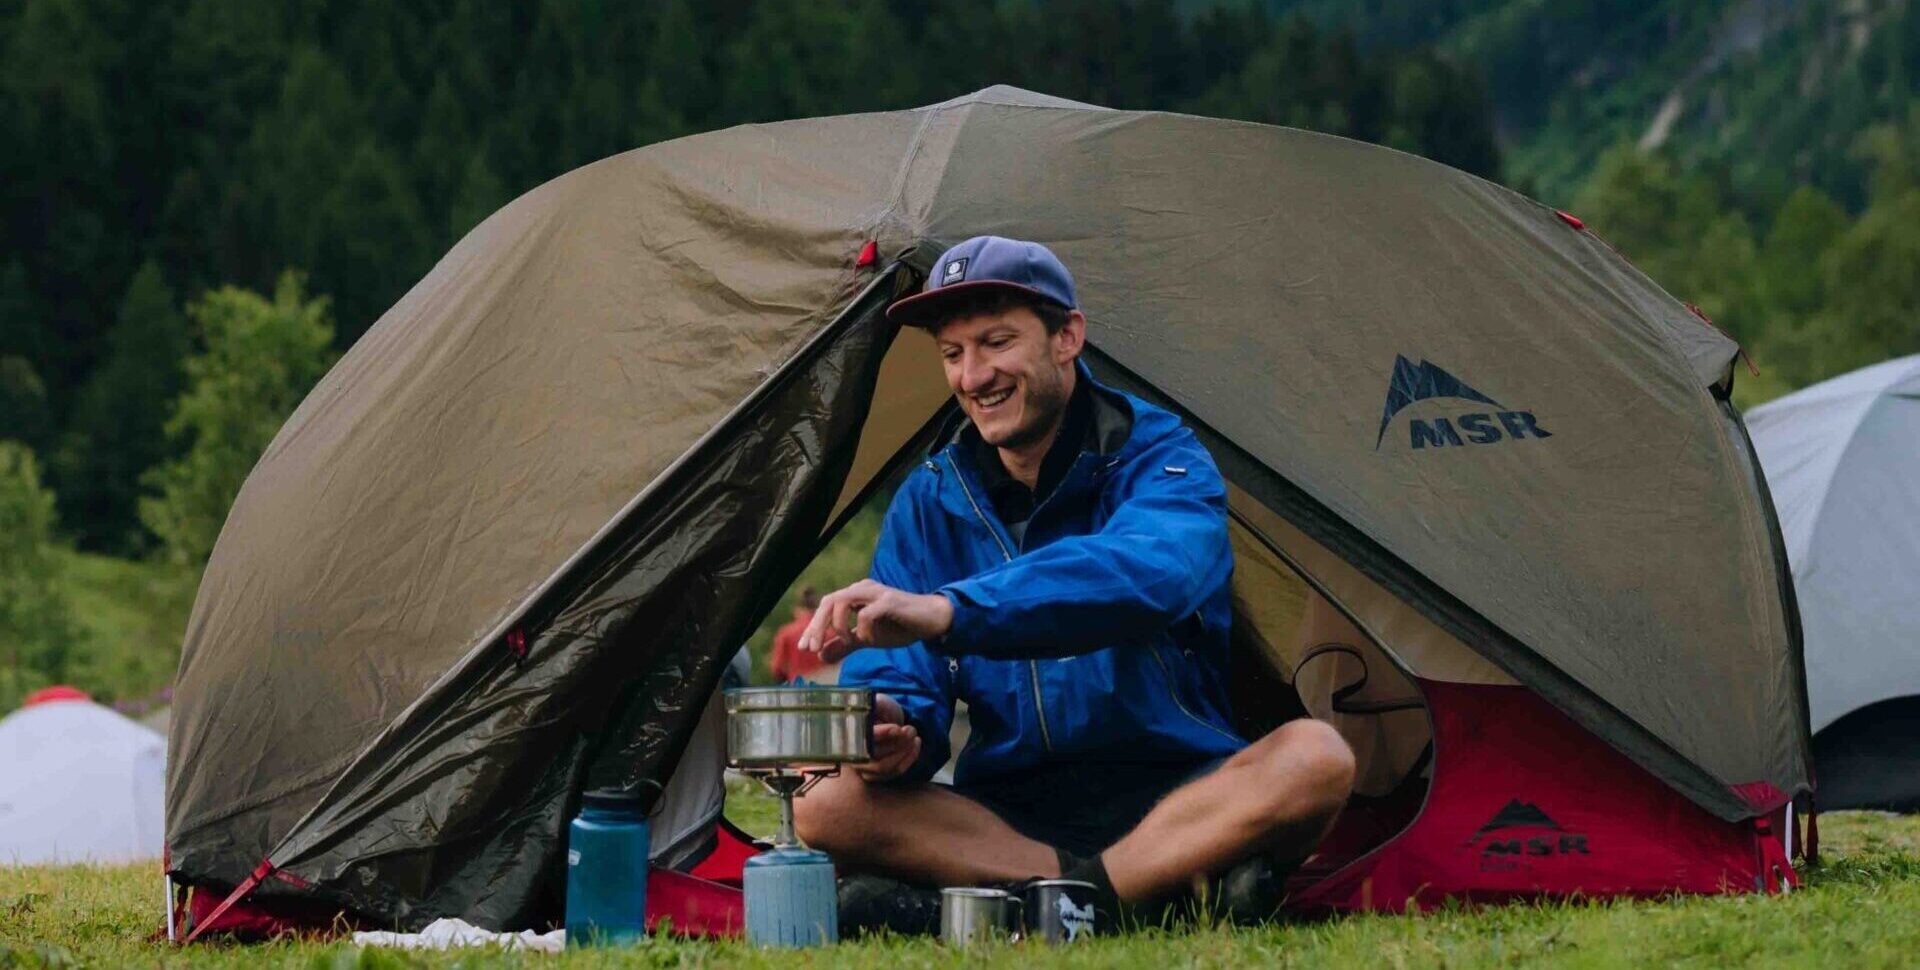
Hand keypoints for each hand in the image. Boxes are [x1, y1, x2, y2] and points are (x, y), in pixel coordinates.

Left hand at [796, 579, 954, 662]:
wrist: (931, 621)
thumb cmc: (900, 626)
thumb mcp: (867, 638)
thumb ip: (845, 644)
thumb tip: (821, 655)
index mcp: (855, 595)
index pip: (826, 606)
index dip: (812, 626)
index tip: (804, 648)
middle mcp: (862, 589)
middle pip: (829, 601)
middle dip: (817, 626)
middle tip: (812, 648)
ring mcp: (876, 593)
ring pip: (842, 601)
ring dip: (838, 626)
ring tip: (849, 642)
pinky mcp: (889, 601)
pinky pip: (866, 614)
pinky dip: (863, 630)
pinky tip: (871, 640)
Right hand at [855, 694, 919, 781]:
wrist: (885, 720)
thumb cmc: (880, 710)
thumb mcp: (877, 702)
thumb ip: (875, 704)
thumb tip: (874, 707)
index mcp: (848, 734)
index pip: (863, 739)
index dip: (882, 734)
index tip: (898, 728)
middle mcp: (851, 754)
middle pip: (874, 755)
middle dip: (897, 742)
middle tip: (910, 729)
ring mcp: (864, 768)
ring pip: (884, 767)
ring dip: (904, 751)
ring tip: (914, 735)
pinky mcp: (878, 776)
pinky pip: (895, 772)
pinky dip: (909, 758)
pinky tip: (916, 744)